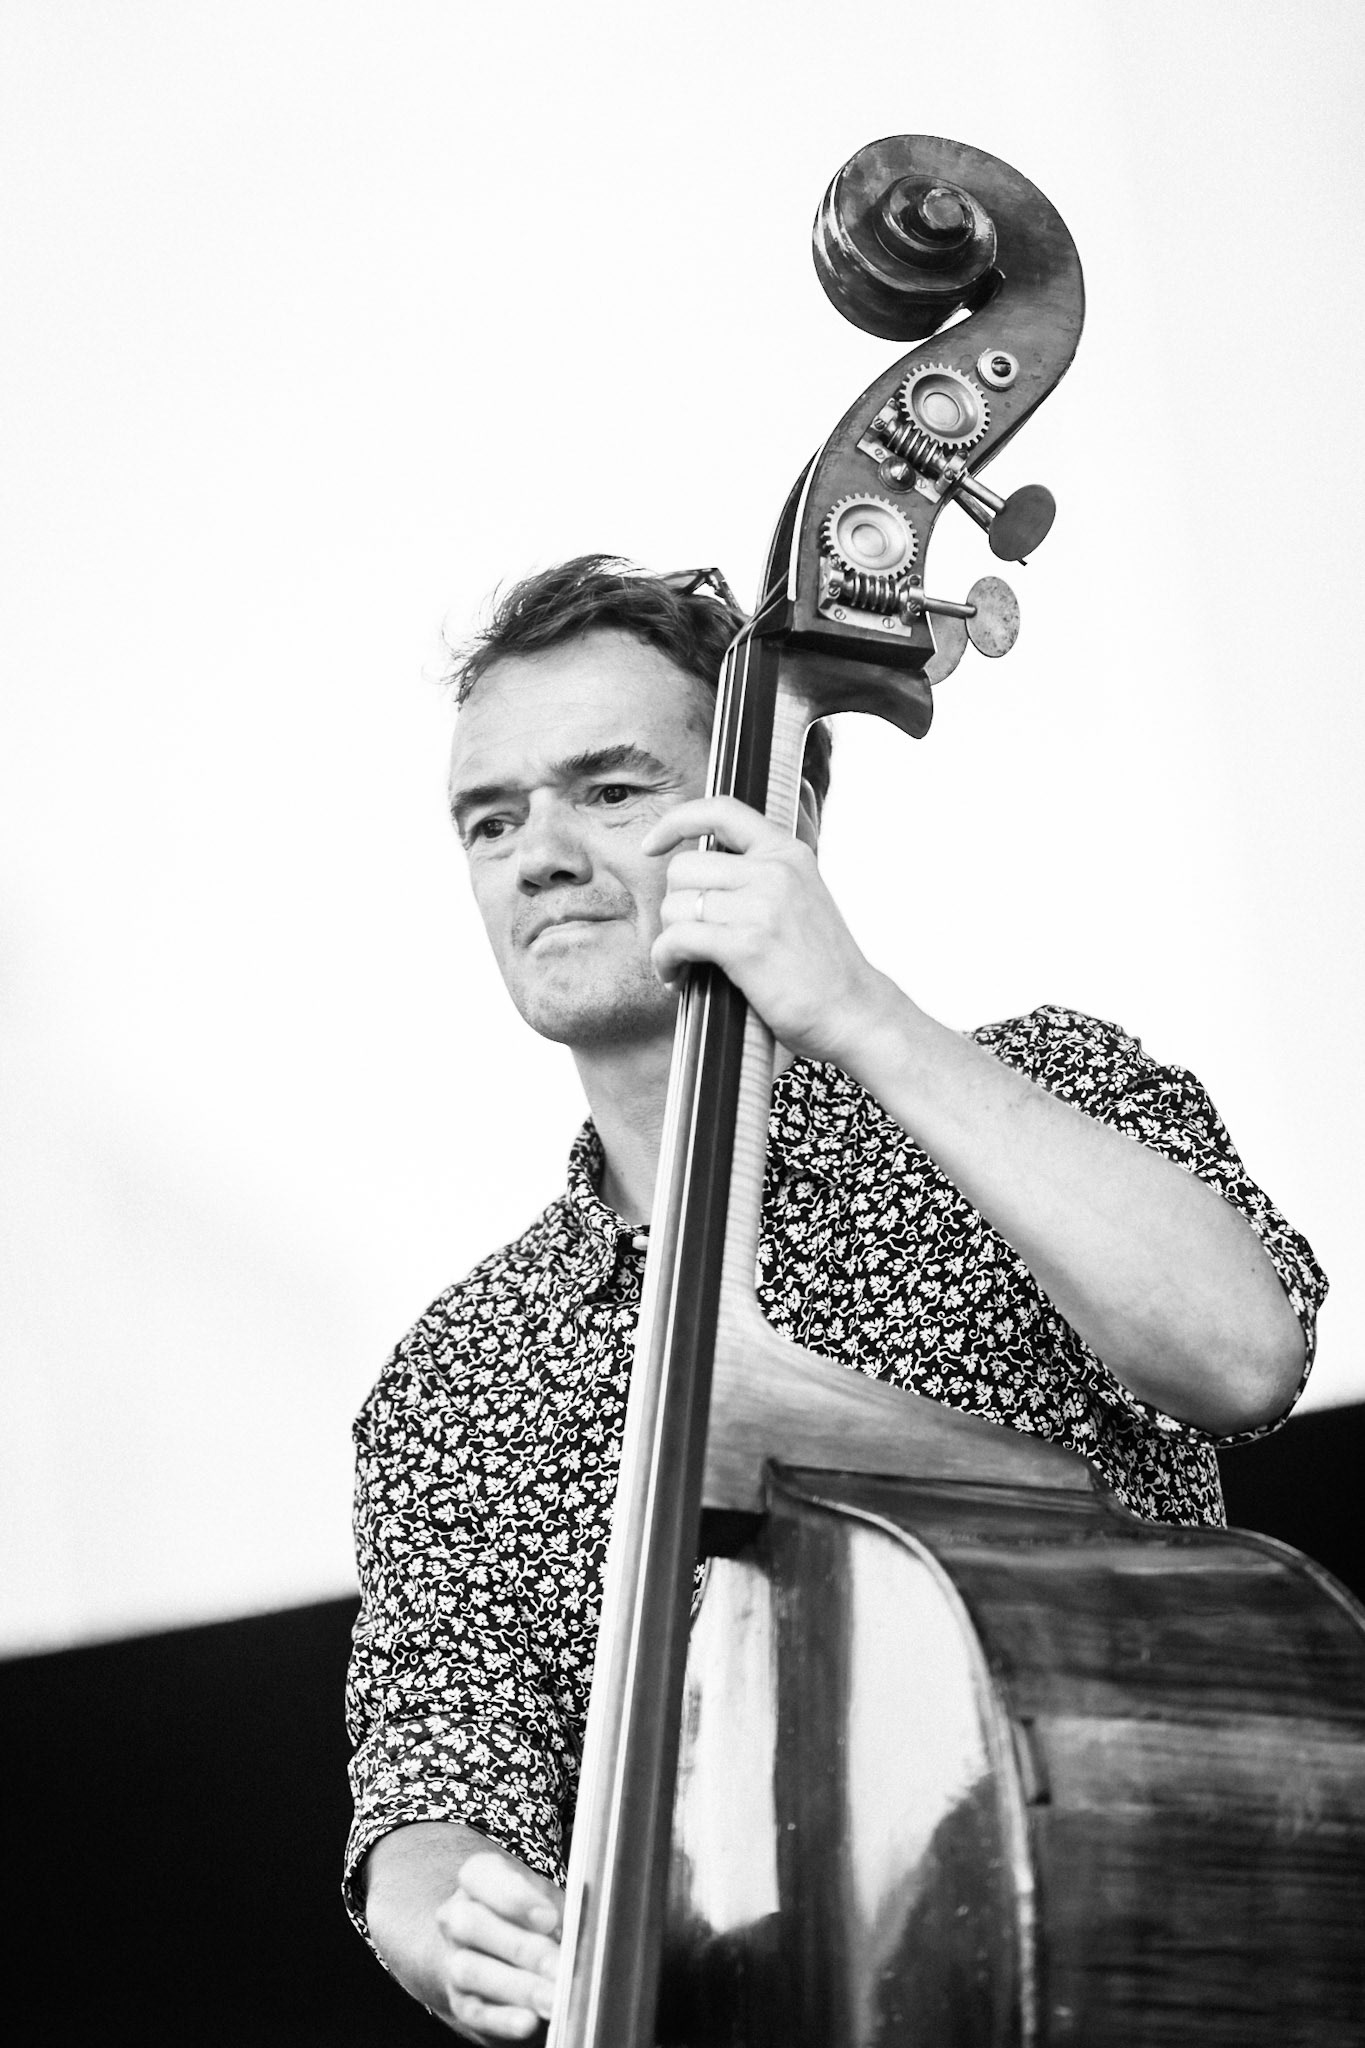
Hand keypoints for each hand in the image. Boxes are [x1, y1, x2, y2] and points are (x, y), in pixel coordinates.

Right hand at [431, 1850, 562, 2041]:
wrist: (503, 1955)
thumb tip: (581, 1923)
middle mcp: (457, 1916)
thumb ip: (560, 1905)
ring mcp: (454, 1960)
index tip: (549, 1918)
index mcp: (478, 1879)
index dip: (514, 1896)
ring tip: (553, 1999)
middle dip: (520, 1947)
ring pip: (471, 1970)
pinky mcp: (461, 2002)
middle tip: (559, 1966)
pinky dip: (503, 2019)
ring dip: (517, 1987)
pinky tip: (528, 2022)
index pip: (480, 1875)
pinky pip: (475, 2012)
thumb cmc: (533, 1917)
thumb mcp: (547, 1898)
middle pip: (471, 1924)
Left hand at [643, 795, 891, 1068]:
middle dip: (674, 905)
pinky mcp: (745, 945)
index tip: (653, 845)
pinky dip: (664, 960)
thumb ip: (771, 869)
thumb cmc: (823, 964)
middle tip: (686, 936)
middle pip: (684, 867)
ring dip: (667, 938)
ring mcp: (761, 906)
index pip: (721, 810)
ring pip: (675, 905)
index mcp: (787, 852)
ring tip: (683, 962)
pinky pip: (677, 939)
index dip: (676, 822)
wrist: (854, 1010)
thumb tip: (724, 851)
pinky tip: (676, 977)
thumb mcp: (806, 894)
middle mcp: (774, 870)